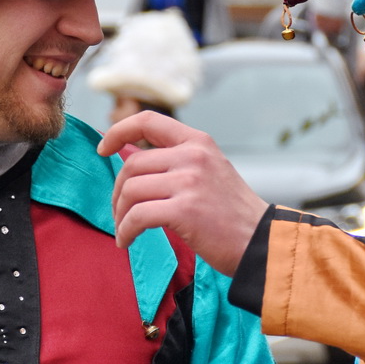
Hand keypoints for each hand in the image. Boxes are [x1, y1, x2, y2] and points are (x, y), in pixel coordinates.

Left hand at [97, 113, 266, 276]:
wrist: (261, 242)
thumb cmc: (232, 214)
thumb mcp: (209, 172)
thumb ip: (176, 162)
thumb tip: (129, 160)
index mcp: (198, 142)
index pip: (148, 121)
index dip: (118, 130)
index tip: (103, 148)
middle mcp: (193, 155)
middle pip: (132, 165)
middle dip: (117, 192)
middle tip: (119, 213)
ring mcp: (190, 181)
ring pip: (131, 190)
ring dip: (120, 214)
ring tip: (124, 231)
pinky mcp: (185, 210)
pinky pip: (137, 217)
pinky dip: (125, 231)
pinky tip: (127, 241)